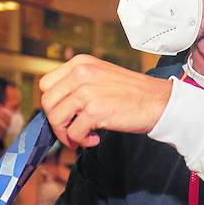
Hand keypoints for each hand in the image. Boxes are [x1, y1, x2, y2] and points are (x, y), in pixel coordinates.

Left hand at [38, 55, 172, 148]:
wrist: (158, 101)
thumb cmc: (130, 93)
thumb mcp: (100, 76)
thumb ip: (77, 84)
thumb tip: (54, 108)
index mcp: (80, 63)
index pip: (45, 84)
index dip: (52, 104)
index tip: (63, 115)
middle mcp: (81, 73)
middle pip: (47, 103)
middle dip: (56, 122)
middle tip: (71, 131)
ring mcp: (87, 91)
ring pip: (56, 119)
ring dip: (67, 134)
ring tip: (83, 137)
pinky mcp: (95, 110)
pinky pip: (74, 133)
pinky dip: (82, 141)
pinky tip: (95, 138)